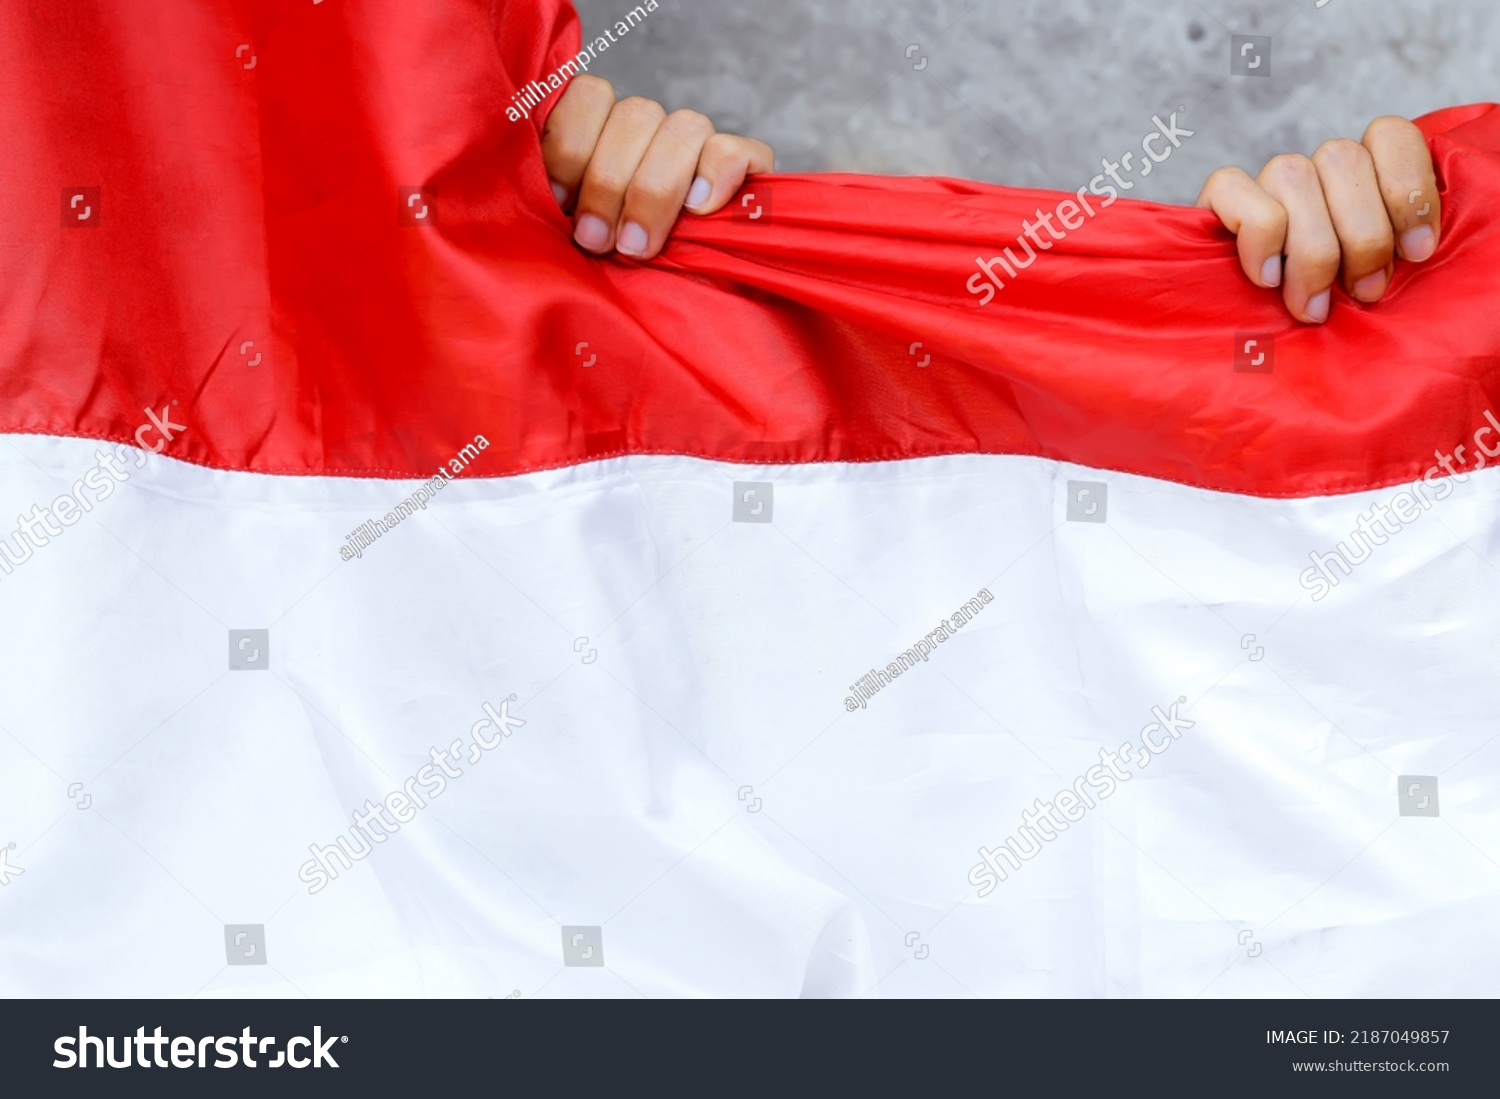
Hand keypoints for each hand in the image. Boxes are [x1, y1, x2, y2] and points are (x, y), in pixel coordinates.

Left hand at [541, 75, 774, 260]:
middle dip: (609, 183)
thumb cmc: (611, 270)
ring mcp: (700, 146)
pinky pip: (732, 150)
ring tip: (637, 245)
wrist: (684, 310)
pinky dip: (716, 174)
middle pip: (636, 115)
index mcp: (603, 131)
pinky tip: (698, 208)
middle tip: (595, 240)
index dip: (571, 143)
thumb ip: (558, 208)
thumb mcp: (573, 236)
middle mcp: (651, 130)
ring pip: (684, 128)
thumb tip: (534, 199)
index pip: (590, 94)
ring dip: (655, 188)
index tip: (559, 201)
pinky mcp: (747, 168)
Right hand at [1195, 116, 1439, 322]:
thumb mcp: (1375, 288)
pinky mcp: (1217, 202)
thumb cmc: (1325, 322)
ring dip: (1312, 248)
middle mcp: (1314, 171)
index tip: (1416, 252)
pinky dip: (1258, 237)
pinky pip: (1234, 188)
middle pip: (1344, 159)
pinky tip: (1267, 278)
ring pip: (1294, 175)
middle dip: (1363, 236)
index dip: (1409, 188)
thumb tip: (1418, 251)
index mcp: (1361, 178)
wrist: (1246, 348)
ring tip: (1313, 305)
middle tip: (1365, 292)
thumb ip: (1396, 258)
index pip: (1389, 136)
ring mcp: (1264, 183)